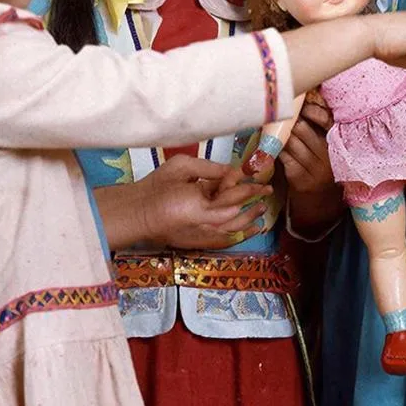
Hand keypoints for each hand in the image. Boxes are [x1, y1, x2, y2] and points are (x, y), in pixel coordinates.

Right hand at [108, 155, 270, 251]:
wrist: (139, 212)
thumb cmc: (157, 187)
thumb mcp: (180, 166)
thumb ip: (207, 169)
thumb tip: (229, 171)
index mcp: (202, 201)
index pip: (231, 193)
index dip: (246, 186)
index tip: (258, 177)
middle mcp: (206, 220)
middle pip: (236, 210)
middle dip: (252, 199)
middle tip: (267, 190)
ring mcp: (202, 232)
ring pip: (233, 227)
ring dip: (249, 218)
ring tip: (262, 211)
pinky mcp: (198, 238)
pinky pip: (225, 238)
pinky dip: (239, 234)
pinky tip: (250, 231)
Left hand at [279, 95, 334, 194]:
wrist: (320, 198)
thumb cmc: (320, 163)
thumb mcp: (325, 146)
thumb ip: (319, 127)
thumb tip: (302, 99)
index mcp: (337, 143)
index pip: (326, 120)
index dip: (312, 111)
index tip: (301, 105)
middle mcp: (328, 156)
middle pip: (303, 130)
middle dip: (290, 121)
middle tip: (280, 114)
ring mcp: (314, 169)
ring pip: (291, 142)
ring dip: (280, 134)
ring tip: (273, 127)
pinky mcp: (300, 178)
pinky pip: (284, 156)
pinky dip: (277, 149)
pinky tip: (274, 145)